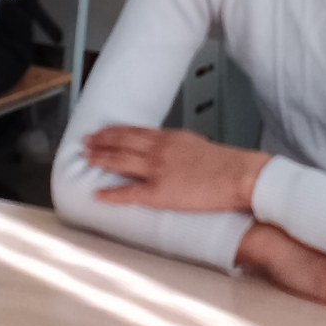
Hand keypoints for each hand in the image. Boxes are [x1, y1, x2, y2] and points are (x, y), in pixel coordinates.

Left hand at [84, 125, 268, 213]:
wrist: (239, 175)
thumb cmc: (227, 164)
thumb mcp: (199, 146)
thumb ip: (181, 148)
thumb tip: (172, 151)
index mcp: (171, 138)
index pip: (135, 131)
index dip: (115, 131)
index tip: (102, 131)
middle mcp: (160, 150)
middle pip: (122, 142)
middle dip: (101, 141)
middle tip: (85, 142)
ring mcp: (158, 171)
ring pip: (120, 162)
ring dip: (101, 159)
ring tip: (87, 158)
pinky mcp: (160, 193)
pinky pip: (129, 193)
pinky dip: (111, 193)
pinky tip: (98, 194)